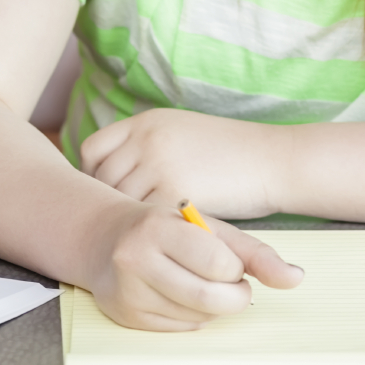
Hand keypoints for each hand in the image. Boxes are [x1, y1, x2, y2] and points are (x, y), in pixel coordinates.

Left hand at [79, 108, 282, 219]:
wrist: (273, 160)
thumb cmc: (234, 152)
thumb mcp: (183, 132)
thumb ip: (150, 144)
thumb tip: (124, 167)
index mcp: (146, 122)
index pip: (93, 149)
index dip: (90, 175)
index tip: (98, 195)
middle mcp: (146, 139)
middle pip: (100, 177)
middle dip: (102, 202)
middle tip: (109, 225)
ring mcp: (157, 164)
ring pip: (118, 200)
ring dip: (122, 220)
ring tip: (127, 237)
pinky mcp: (173, 191)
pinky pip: (144, 217)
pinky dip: (144, 231)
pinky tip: (151, 242)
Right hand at [83, 200, 303, 329]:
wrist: (106, 237)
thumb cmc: (167, 229)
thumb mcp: (209, 228)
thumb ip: (254, 253)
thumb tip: (296, 278)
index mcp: (159, 227)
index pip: (218, 264)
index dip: (234, 270)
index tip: (230, 263)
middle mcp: (136, 258)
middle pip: (209, 299)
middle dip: (233, 297)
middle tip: (232, 285)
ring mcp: (127, 290)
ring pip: (196, 318)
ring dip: (212, 308)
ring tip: (200, 283)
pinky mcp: (125, 315)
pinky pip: (178, 329)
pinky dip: (191, 317)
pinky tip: (179, 294)